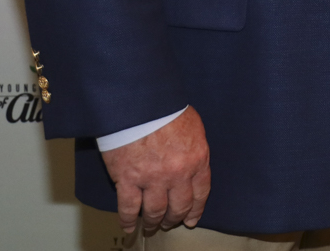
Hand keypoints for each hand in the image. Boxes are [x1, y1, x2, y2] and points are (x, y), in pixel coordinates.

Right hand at [100, 106, 210, 234]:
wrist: (139, 102)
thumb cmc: (165, 107)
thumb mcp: (192, 125)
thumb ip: (193, 147)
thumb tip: (191, 161)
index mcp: (197, 158)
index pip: (201, 192)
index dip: (195, 209)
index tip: (191, 219)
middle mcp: (178, 173)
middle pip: (179, 206)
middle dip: (174, 218)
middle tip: (169, 223)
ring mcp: (153, 179)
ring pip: (156, 211)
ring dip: (153, 222)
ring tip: (151, 226)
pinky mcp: (128, 179)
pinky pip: (128, 208)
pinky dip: (128, 220)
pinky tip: (128, 226)